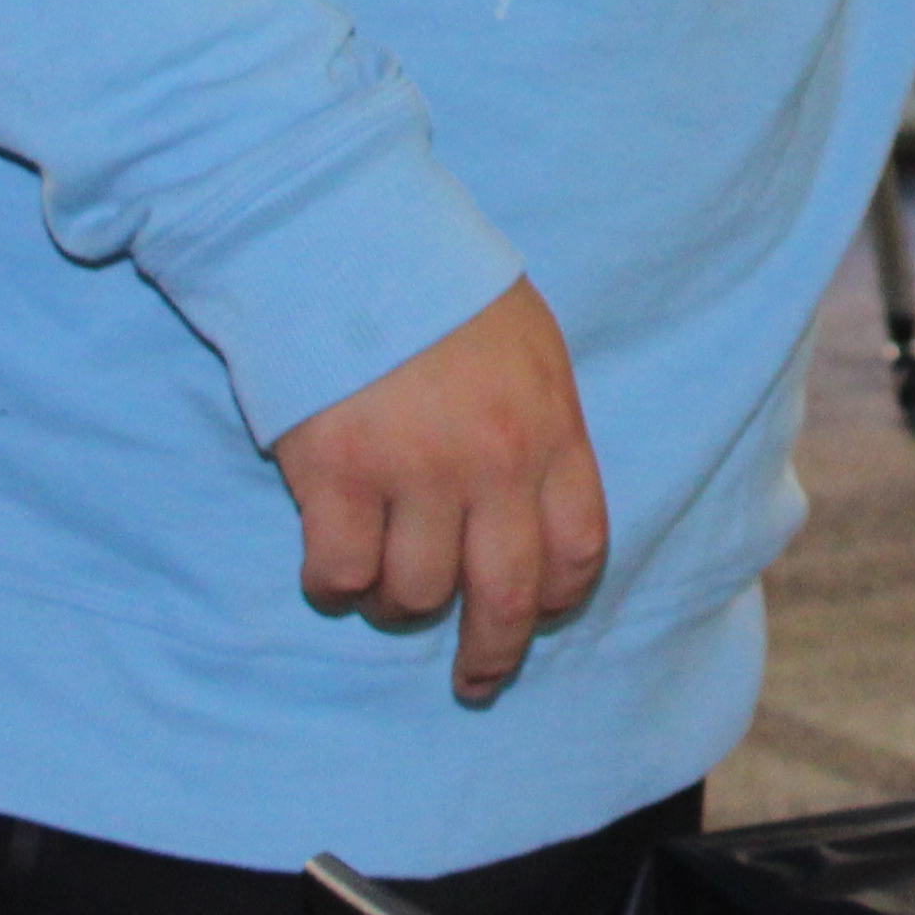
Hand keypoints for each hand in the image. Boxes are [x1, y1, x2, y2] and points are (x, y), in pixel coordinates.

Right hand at [277, 278, 608, 705]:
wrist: (349, 234)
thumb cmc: (438, 284)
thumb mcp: (527, 346)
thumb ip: (539, 426)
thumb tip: (536, 503)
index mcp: (550, 425)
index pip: (579, 546)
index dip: (560, 596)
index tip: (541, 615)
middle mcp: (493, 461)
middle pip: (508, 597)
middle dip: (492, 655)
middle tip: (476, 680)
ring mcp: (415, 472)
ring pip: (418, 596)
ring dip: (400, 604)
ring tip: (385, 583)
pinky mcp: (338, 475)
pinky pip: (343, 575)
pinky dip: (337, 584)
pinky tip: (335, 562)